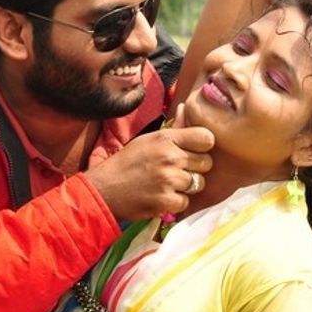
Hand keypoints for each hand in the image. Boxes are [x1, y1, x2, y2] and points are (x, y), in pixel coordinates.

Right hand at [85, 104, 213, 220]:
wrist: (104, 188)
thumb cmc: (126, 163)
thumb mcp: (147, 140)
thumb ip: (172, 129)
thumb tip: (183, 107)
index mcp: (166, 138)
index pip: (206, 138)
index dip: (203, 147)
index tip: (194, 152)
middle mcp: (170, 156)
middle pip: (206, 163)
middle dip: (195, 169)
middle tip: (176, 171)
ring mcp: (168, 179)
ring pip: (198, 184)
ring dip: (185, 187)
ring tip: (166, 185)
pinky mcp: (165, 200)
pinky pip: (186, 202)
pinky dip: (175, 203)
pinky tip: (161, 197)